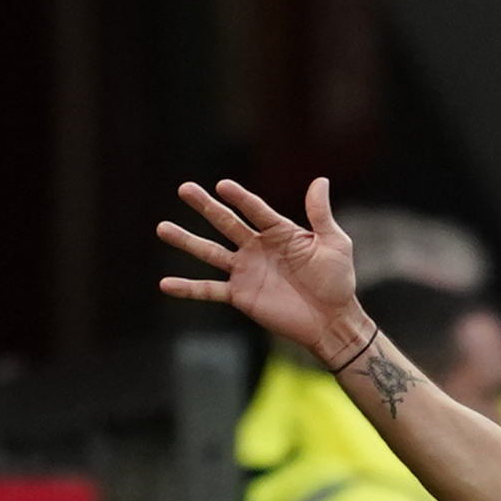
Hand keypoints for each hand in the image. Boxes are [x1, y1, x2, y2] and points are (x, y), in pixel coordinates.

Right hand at [157, 176, 372, 367]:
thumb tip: (320, 179)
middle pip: (226, 223)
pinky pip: (210, 290)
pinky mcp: (241, 296)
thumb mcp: (334, 243)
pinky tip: (165, 284)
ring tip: (162, 228)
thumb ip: (321, 214)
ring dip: (186, 241)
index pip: (255, 210)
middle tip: (184, 188)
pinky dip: (188, 289)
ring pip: (210, 252)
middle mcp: (257, 248)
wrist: (333, 321)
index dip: (240, 198)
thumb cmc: (338, 281)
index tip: (222, 185)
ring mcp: (246, 271)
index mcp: (279, 231)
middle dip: (206, 206)